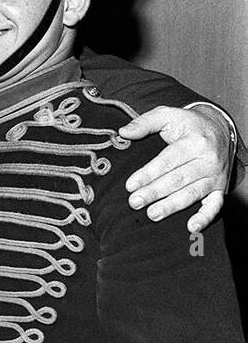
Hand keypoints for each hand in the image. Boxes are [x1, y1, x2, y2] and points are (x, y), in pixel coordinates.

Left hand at [120, 105, 229, 232]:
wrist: (220, 128)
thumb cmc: (188, 124)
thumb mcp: (167, 115)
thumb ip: (144, 122)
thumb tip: (122, 133)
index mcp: (194, 142)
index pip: (167, 161)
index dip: (148, 174)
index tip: (130, 185)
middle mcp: (208, 160)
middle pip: (178, 179)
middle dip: (155, 192)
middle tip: (134, 202)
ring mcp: (215, 176)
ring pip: (192, 193)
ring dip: (172, 206)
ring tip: (152, 214)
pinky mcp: (220, 188)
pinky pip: (215, 205)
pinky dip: (205, 217)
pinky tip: (191, 227)